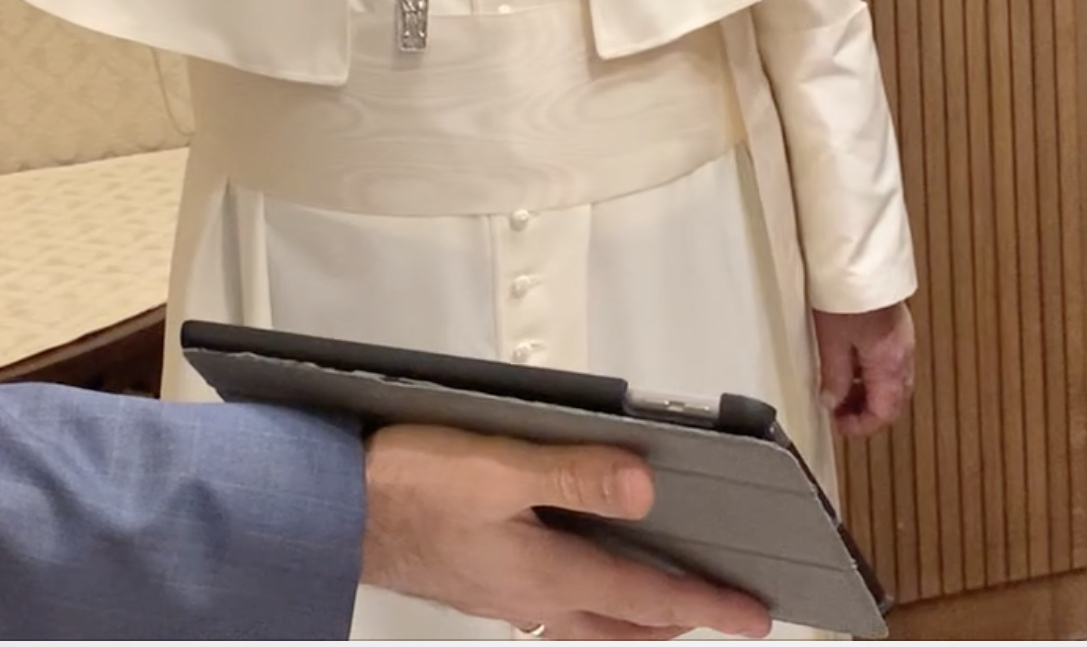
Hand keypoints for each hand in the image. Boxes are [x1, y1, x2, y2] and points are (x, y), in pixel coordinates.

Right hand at [359, 425, 771, 639]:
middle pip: (621, 620)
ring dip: (627, 613)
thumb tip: (648, 488)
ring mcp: (499, 595)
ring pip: (584, 618)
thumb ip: (573, 473)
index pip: (647, 595)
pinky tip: (565, 577)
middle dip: (672, 618)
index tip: (757, 616)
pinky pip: (549, 606)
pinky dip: (581, 600)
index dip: (707, 603)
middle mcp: (531, 596)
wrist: (328, 511)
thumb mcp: (494, 466)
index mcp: (548, 573)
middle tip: (716, 609)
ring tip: (653, 598)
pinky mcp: (472, 582)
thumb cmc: (404, 486)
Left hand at [813, 302, 916, 436]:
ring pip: (891, 383)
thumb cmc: (845, 298)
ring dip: (867, 393)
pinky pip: (888, 364)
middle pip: (892, 400)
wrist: (860, 261)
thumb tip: (832, 403)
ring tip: (837, 390)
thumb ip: (834, 376)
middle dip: (864, 411)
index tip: (837, 426)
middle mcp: (903, 357)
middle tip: (835, 411)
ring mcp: (902, 343)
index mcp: (890, 366)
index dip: (861, 426)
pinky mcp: (896, 329)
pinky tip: (848, 367)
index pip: (884, 413)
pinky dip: (870, 374)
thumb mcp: (831, 341)